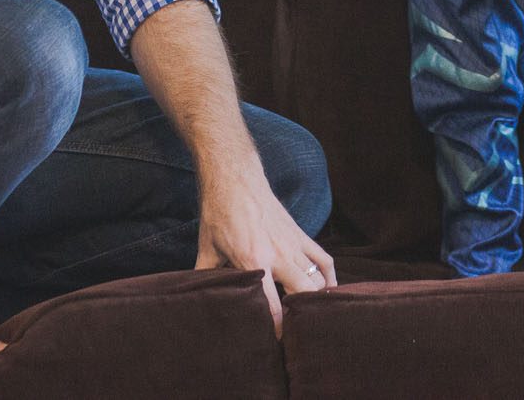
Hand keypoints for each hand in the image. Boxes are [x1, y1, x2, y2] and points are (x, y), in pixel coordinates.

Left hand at [194, 172, 336, 333]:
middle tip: (295, 332)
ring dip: (315, 299)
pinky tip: (327, 291)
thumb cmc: (219, 214)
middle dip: (301, 316)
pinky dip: (329, 278)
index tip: (277, 344)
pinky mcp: (301, 234)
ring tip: (309, 316)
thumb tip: (194, 298)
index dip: (277, 329)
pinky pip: (324, 260)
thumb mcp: (206, 249)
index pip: (272, 305)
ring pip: (317, 279)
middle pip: (303, 293)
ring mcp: (293, 243)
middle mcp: (279, 254)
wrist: (235, 179)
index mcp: (253, 260)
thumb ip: (204, 276)